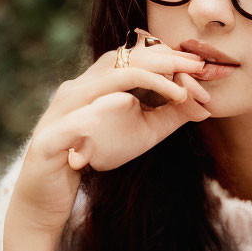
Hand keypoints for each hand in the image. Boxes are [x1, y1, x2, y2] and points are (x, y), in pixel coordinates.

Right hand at [11, 29, 211, 233]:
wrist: (47, 195)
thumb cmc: (94, 156)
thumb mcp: (142, 134)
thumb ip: (170, 116)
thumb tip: (204, 102)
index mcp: (97, 81)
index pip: (136, 55)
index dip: (170, 57)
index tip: (202, 65)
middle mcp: (79, 87)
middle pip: (125, 59)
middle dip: (167, 62)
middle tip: (200, 69)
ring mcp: (64, 108)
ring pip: (107, 78)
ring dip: (149, 79)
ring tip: (180, 91)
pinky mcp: (53, 135)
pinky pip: (82, 117)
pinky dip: (110, 110)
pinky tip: (132, 108)